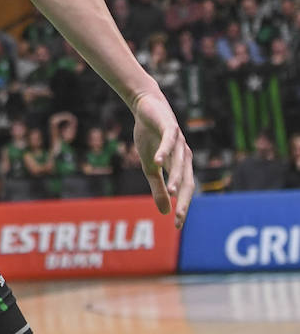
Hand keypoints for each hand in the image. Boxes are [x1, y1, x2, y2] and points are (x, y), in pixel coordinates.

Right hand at [130, 90, 194, 227]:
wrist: (147, 108)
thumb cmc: (150, 137)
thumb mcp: (150, 167)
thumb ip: (159, 188)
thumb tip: (165, 212)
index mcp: (179, 166)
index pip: (185, 191)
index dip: (183, 207)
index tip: (177, 225)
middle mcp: (183, 156)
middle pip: (187, 180)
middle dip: (185, 199)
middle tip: (180, 216)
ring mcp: (177, 142)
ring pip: (179, 163)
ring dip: (176, 177)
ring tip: (173, 192)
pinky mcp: (169, 128)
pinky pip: (168, 142)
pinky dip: (163, 151)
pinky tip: (158, 162)